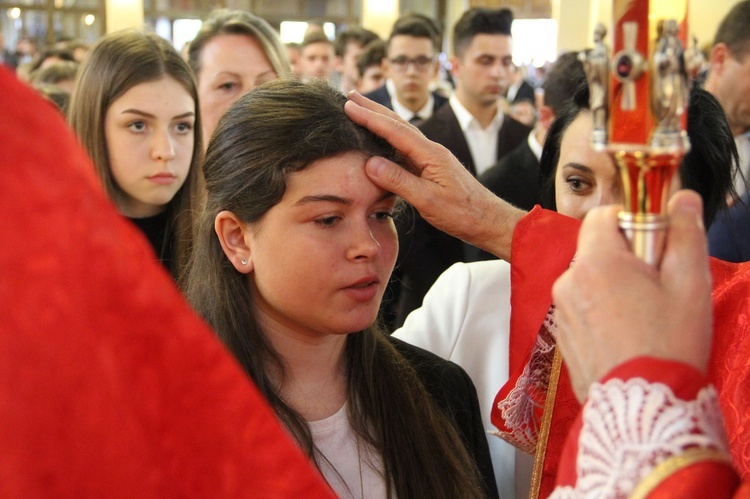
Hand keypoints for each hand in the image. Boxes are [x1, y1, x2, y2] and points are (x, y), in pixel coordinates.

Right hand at [344, 91, 524, 260]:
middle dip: (373, 109)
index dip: (370, 117)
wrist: (487, 220)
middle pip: (397, 124)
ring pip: (400, 134)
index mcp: (430, 154)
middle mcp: (430, 151)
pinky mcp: (431, 168)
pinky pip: (404, 149)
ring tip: (361, 111)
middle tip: (350, 96)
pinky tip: (380, 140)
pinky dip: (388, 139)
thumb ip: (399, 181)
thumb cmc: (462, 213)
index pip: (394, 130)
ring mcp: (431, 158)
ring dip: (379, 121)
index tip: (349, 106)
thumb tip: (370, 163)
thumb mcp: (428, 200)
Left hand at [552, 190, 712, 401]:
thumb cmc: (669, 344)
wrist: (643, 408)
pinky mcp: (562, 335)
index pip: (602, 216)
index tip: (655, 243)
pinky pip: (583, 306)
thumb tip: (682, 198)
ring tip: (644, 315)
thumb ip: (685, 233)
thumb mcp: (689, 284)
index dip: (631, 221)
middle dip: (627, 256)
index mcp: (596, 262)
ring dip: (614, 285)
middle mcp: (568, 281)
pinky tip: (628, 333)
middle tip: (657, 284)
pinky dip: (602, 310)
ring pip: (590, 279)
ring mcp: (562, 310)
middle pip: (597, 249)